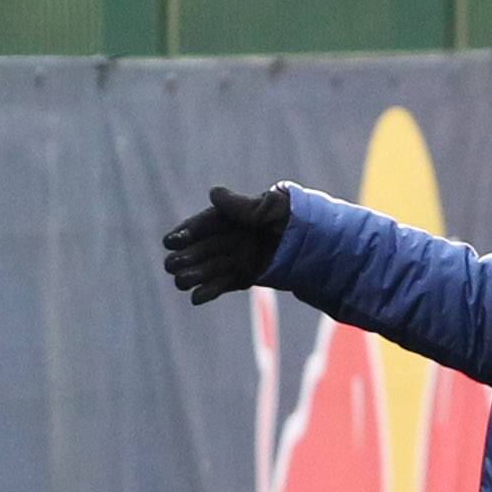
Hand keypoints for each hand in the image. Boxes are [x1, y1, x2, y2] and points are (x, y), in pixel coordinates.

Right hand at [162, 184, 290, 303]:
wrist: (320, 244)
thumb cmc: (296, 218)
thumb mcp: (270, 208)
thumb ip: (242, 206)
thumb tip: (213, 193)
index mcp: (235, 216)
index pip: (205, 224)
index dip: (187, 233)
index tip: (170, 241)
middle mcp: (234, 236)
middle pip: (203, 247)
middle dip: (186, 256)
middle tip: (170, 265)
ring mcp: (240, 257)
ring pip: (211, 267)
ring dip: (194, 275)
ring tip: (179, 282)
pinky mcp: (248, 275)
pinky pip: (225, 283)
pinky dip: (211, 290)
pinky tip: (196, 298)